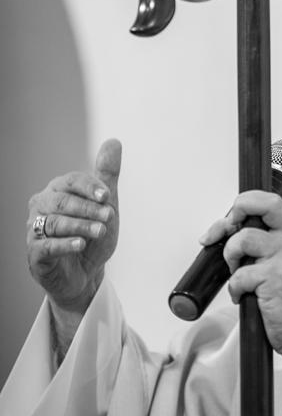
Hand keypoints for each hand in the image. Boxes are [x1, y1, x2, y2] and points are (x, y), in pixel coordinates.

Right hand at [27, 139, 121, 313]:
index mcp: (58, 190)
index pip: (71, 181)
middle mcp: (42, 206)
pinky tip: (80, 244)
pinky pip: (46, 246)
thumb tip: (114, 141)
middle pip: (63, 201)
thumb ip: (107, 175)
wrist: (85, 274)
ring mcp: (36, 230)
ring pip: (56, 223)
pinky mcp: (35, 254)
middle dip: (88, 208)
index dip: (89, 187)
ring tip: (100, 231)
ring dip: (81, 226)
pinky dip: (64, 244)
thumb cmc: (92, 235)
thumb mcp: (105, 205)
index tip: (107, 195)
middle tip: (110, 216)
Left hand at [200, 192, 281, 359]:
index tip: (230, 219)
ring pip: (243, 239)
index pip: (271, 201)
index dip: (245, 203)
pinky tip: (242, 296)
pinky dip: (234, 288)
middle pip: (262, 206)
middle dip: (235, 213)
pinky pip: (238, 275)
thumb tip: (227, 233)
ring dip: (230, 257)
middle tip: (225, 232)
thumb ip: (260, 245)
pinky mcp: (273, 279)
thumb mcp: (279, 263)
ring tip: (237, 274)